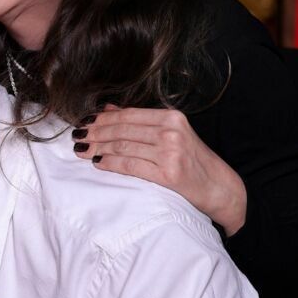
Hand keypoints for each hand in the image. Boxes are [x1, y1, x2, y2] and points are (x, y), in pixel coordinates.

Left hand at [74, 105, 246, 234]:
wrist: (219, 188)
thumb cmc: (193, 162)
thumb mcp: (171, 134)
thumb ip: (141, 122)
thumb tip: (108, 109)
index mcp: (172, 117)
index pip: (128, 115)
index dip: (103, 118)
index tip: (85, 121)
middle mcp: (171, 131)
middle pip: (122, 129)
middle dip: (95, 132)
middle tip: (77, 136)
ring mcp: (170, 152)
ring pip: (123, 146)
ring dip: (98, 147)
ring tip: (82, 150)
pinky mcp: (168, 174)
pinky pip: (130, 166)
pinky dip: (111, 163)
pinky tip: (98, 162)